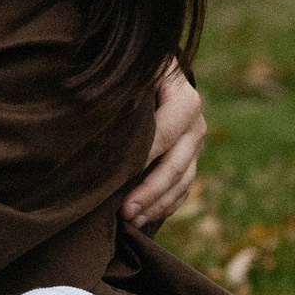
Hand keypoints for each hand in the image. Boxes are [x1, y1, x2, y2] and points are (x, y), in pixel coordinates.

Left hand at [123, 58, 206, 229]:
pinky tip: (144, 218)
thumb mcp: (135, 72)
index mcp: (185, 100)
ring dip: (157, 205)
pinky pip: (184, 189)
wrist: (157, 73)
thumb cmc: (137, 72)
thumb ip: (127, 89)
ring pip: (183, 182)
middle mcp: (196, 124)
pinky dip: (166, 206)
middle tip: (124, 212)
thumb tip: (98, 112)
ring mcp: (196, 145)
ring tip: (130, 222)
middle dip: (150, 191)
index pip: (166, 133)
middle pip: (176, 164)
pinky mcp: (191, 160)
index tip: (116, 176)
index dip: (144, 157)